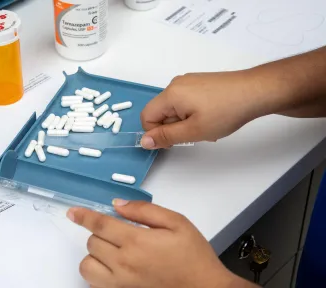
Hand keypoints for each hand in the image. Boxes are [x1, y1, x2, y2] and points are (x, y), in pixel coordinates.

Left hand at [67, 200, 256, 287]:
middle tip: (119, 233)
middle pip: (92, 242)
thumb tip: (118, 205)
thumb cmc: (193, 257)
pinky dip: (97, 273)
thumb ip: (144, 210)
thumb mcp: (176, 222)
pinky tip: (112, 267)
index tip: (73, 213)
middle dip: (100, 233)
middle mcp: (124, 263)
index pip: (99, 224)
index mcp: (137, 241)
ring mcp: (121, 282)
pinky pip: (94, 283)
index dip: (83, 216)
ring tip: (112, 251)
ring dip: (94, 254)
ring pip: (87, 264)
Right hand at [140, 71, 265, 148]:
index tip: (176, 141)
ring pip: (175, 108)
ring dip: (185, 122)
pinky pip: (186, 101)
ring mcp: (189, 82)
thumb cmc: (226, 111)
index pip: (147, 117)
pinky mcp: (200, 82)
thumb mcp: (193, 131)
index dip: (157, 133)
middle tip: (197, 132)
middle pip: (161, 112)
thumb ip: (166, 137)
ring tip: (207, 125)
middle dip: (174, 127)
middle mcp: (176, 84)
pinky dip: (194, 113)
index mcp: (170, 94)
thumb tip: (144, 141)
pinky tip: (212, 117)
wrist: (256, 91)